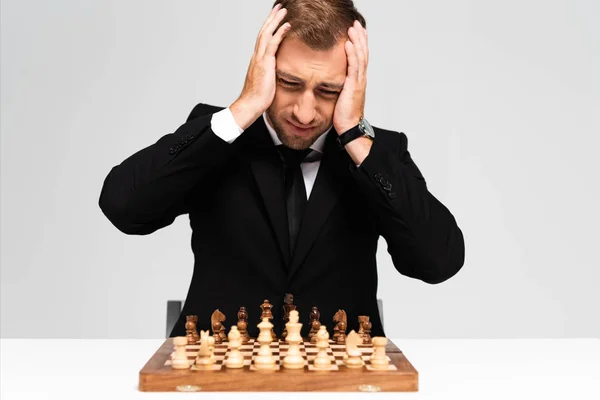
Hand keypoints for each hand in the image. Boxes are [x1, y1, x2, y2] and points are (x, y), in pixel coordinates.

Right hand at [230, 4, 290, 129]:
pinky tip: (287, 25)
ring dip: (275, 20)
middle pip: (263, 32)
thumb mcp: (266, 82)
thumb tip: (277, 73)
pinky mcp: (265, 63)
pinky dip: (280, 33)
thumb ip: (270, 74)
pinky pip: (273, 44)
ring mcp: (259, 58)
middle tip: (279, 8)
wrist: (250, 105)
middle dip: (271, 19)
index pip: (262, 39)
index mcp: (257, 60)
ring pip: (266, 33)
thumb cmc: (258, 98)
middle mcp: (256, 56)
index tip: (275, 19)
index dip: (269, 27)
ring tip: (283, 10)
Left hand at [333, 20, 367, 134]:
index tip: (356, 32)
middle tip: (356, 25)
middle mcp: (361, 79)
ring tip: (353, 29)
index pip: (360, 58)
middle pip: (363, 53)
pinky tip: (349, 44)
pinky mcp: (354, 86)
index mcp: (358, 81)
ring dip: (357, 41)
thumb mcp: (342, 97)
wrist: (350, 128)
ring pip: (360, 57)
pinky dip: (352, 54)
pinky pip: (354, 67)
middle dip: (360, 38)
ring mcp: (359, 82)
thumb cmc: (345, 116)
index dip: (359, 44)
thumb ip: (341, 86)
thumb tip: (334, 81)